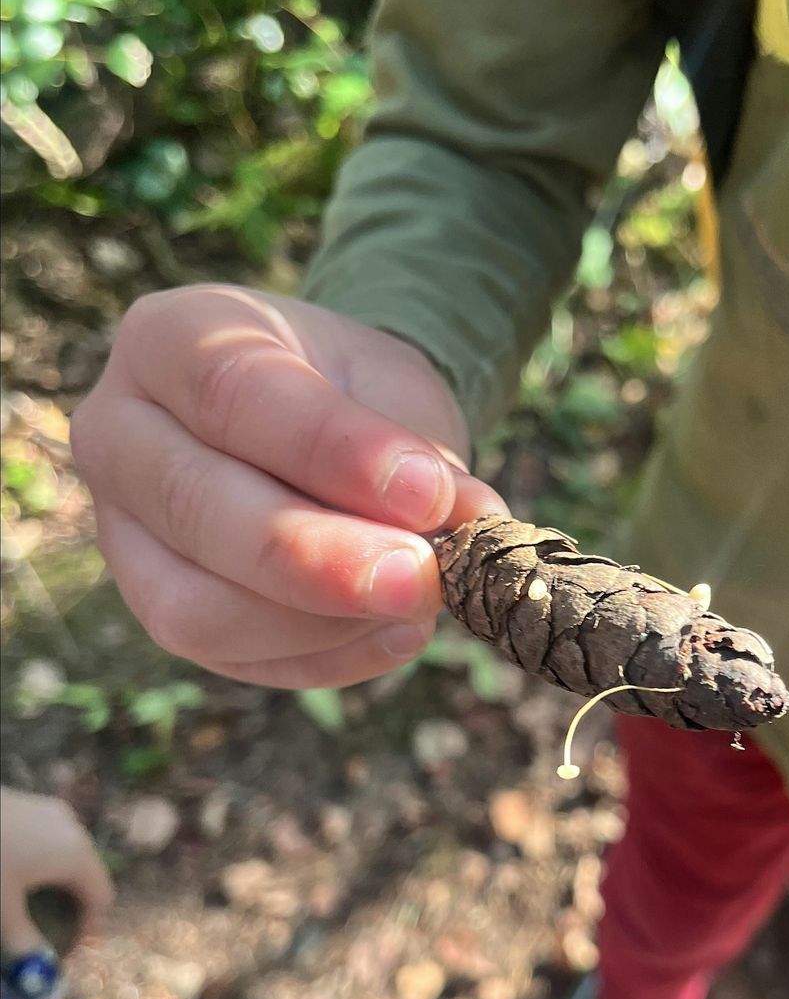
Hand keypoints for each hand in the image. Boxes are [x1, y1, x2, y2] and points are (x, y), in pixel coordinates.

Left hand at [0, 787, 112, 955]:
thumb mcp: (0, 910)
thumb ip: (25, 946)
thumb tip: (46, 984)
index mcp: (76, 855)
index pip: (101, 899)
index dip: (87, 931)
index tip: (63, 954)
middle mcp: (74, 829)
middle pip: (87, 877)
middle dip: (70, 909)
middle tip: (46, 935)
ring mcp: (52, 812)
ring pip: (67, 858)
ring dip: (54, 887)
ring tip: (26, 908)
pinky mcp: (31, 806)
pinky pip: (49, 842)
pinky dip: (41, 866)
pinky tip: (12, 876)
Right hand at [72, 286, 505, 687]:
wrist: (323, 423)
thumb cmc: (352, 393)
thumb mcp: (394, 388)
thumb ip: (417, 449)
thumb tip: (459, 520)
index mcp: (170, 339)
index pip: (234, 392)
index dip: (332, 450)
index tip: (426, 493)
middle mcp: (119, 432)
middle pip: (198, 508)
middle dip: (320, 559)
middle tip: (422, 578)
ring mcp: (121, 531)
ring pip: (196, 608)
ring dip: (321, 623)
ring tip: (418, 600)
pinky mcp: (155, 608)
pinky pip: (230, 659)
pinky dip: (326, 657)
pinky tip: (397, 632)